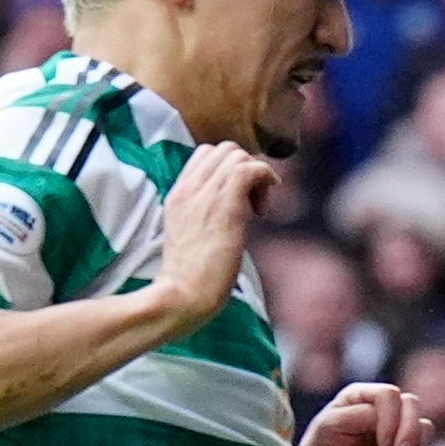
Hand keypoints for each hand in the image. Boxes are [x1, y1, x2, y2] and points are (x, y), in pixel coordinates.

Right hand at [157, 141, 279, 323]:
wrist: (182, 295)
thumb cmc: (189, 281)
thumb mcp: (191, 239)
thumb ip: (205, 218)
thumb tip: (235, 215)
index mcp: (178, 195)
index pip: (205, 156)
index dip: (229, 171)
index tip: (238, 202)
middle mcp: (189, 188)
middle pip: (224, 150)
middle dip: (245, 170)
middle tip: (251, 205)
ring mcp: (205, 193)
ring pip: (238, 155)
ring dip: (256, 177)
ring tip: (257, 211)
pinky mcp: (225, 205)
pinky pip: (252, 168)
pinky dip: (266, 179)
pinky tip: (263, 210)